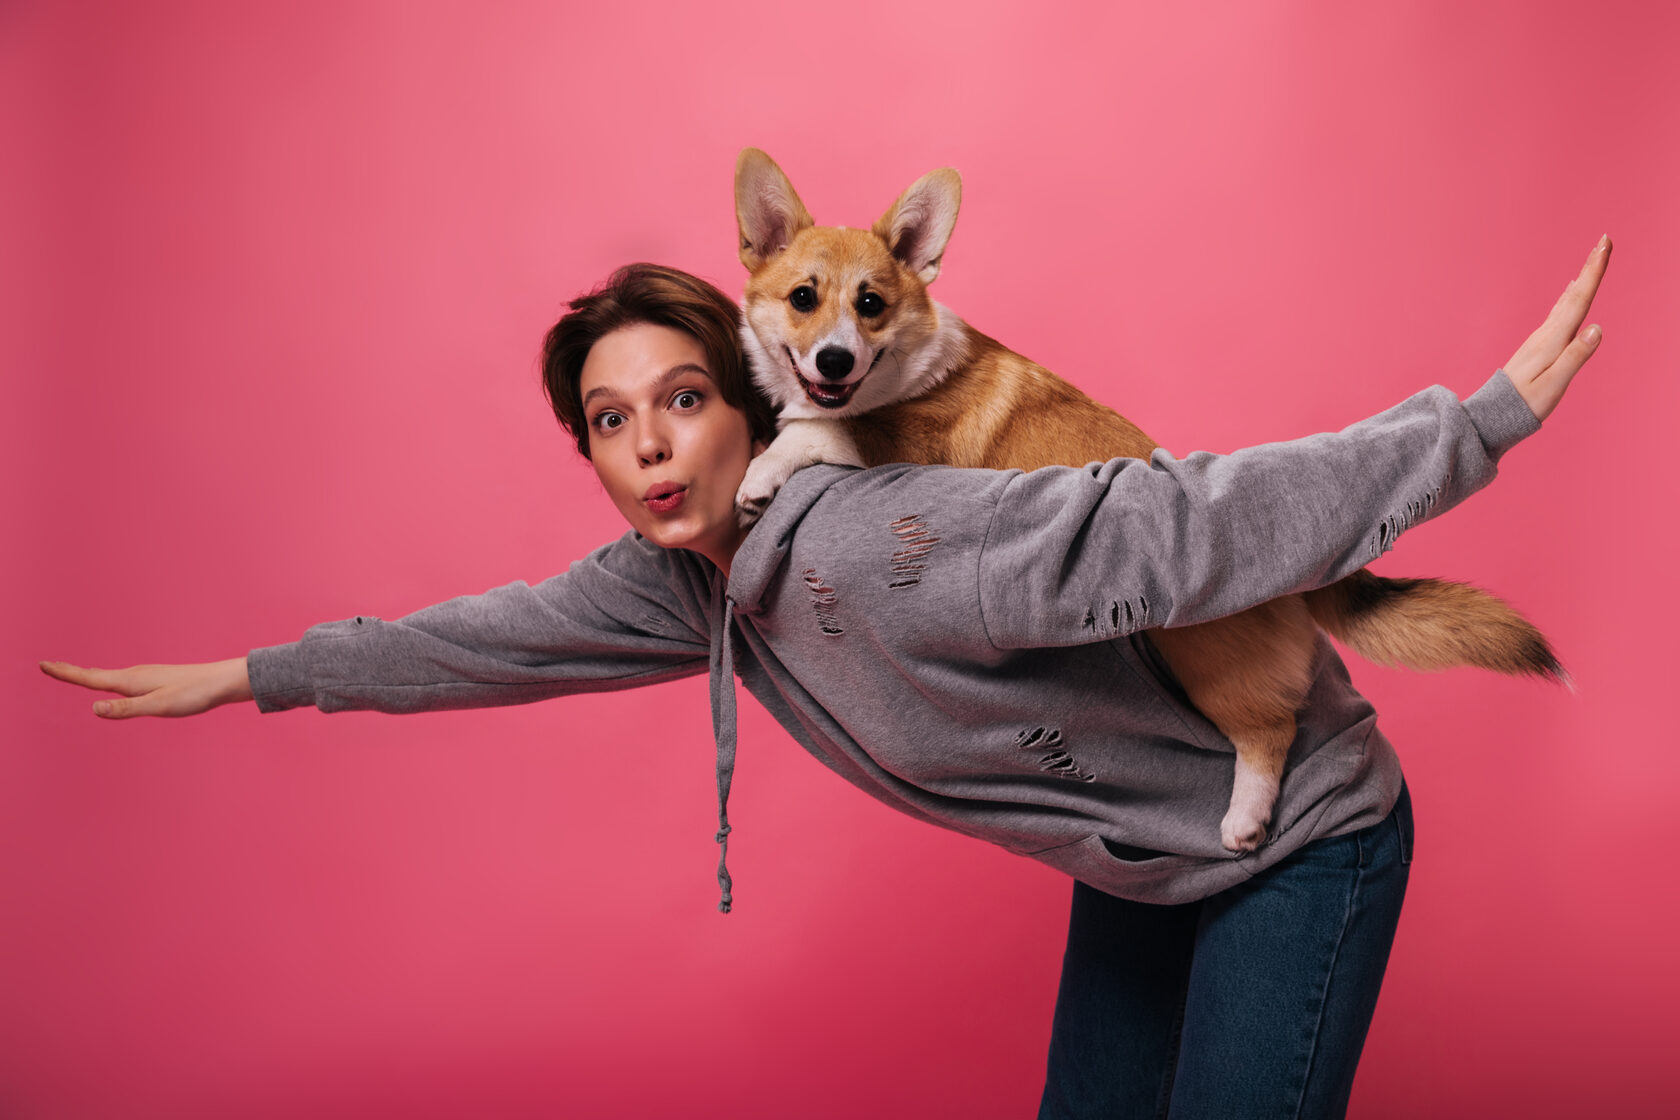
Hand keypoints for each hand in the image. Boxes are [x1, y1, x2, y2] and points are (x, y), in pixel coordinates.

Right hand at [38, 657, 252, 718]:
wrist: (222, 682)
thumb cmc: (193, 695)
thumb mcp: (159, 706)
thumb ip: (127, 709)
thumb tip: (94, 708)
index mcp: (131, 681)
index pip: (90, 678)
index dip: (65, 673)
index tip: (43, 664)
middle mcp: (135, 674)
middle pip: (96, 674)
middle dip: (72, 671)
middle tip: (50, 666)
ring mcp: (147, 675)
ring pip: (110, 675)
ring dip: (89, 673)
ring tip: (76, 673)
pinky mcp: (158, 679)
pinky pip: (124, 678)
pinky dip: (109, 677)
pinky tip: (117, 682)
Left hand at [1503, 236, 1611, 421]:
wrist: (1493, 416)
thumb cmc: (1524, 404)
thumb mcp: (1554, 384)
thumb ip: (1575, 356)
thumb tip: (1596, 327)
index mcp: (1552, 340)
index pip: (1579, 299)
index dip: (1593, 272)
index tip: (1604, 245)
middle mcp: (1545, 334)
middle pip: (1573, 294)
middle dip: (1590, 267)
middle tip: (1604, 241)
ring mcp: (1540, 339)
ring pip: (1566, 302)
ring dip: (1582, 279)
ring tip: (1592, 261)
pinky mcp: (1538, 346)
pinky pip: (1559, 313)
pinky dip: (1569, 297)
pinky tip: (1569, 292)